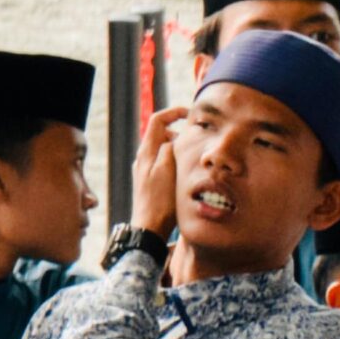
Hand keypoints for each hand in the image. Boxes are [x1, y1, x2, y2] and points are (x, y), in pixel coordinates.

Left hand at [131, 106, 186, 238]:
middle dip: (178, 132)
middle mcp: (143, 158)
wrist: (149, 226)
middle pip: (160, 134)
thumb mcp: (167, 169)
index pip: (157, 120)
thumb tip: (174, 136)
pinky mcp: (149, 182)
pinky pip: (163, 163)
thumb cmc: (160, 199)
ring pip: (162, 149)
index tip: (190, 114)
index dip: (173, 112)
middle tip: (196, 140)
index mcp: (147, 152)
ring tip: (192, 157)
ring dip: (177, 148)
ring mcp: (145, 170)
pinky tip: (185, 173)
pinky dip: (174, 161)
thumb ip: (169, 148)